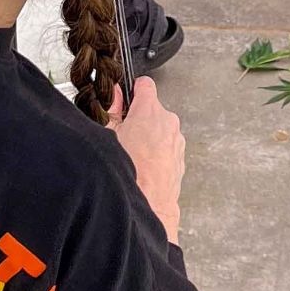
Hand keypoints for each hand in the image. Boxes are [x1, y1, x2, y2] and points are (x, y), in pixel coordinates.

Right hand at [108, 78, 183, 245]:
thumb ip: (112, 109)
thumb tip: (114, 96)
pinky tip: (143, 166)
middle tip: (123, 133)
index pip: (144, 85)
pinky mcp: (180, 157)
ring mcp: (177, 140)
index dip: (133, 90)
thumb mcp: (109, 135)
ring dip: (148, 136)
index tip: (126, 96)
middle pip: (152, 109)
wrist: (148, 205)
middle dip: (139, 118)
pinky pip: (167, 147)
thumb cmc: (130, 173)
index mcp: (150, 111)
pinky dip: (156, 152)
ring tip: (132, 155)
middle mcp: (168, 122)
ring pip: (160, 129)